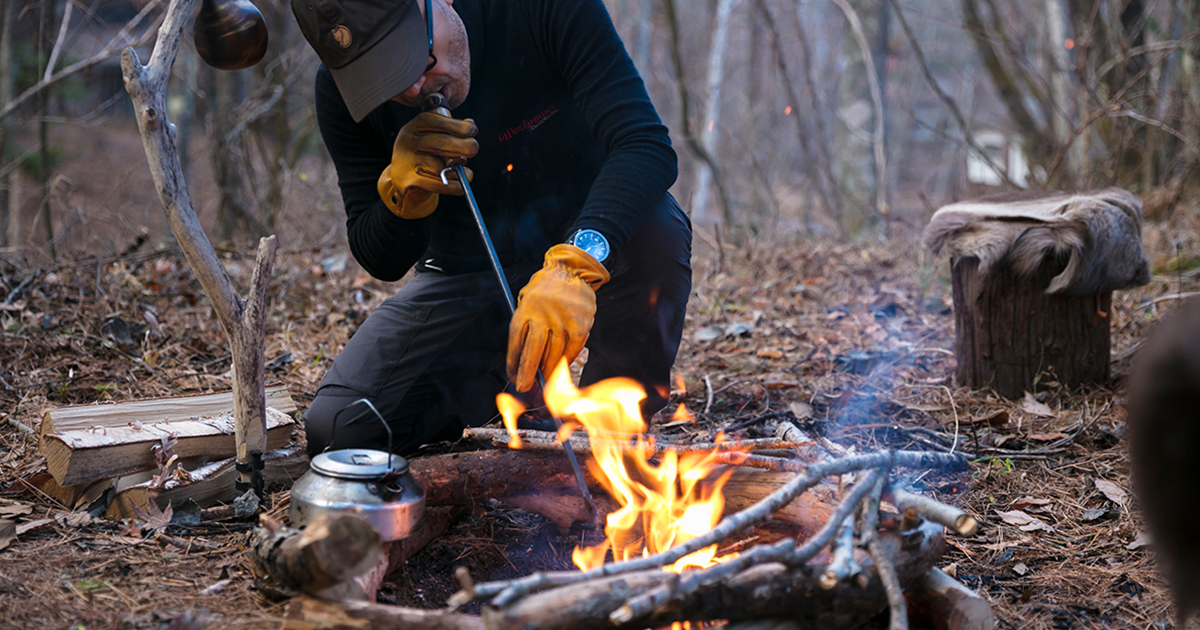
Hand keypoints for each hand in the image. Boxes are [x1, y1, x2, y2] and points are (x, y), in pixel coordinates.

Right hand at [377, 111, 478, 218]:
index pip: (437, 122)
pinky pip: (438, 184)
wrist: (403, 176)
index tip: (472, 130)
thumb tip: (470, 124)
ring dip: (459, 171)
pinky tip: (461, 184)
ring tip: (465, 172)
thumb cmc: (424, 153)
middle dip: (464, 146)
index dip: (458, 126)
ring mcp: (406, 161)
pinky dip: (455, 186)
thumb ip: (451, 129)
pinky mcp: (407, 180)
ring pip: (441, 167)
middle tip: (473, 149)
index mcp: (415, 126)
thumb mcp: (433, 135)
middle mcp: (408, 141)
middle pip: (442, 143)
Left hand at [507, 244, 610, 391]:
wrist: (570, 270)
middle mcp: (542, 315)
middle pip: (533, 354)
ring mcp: (562, 321)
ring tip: (544, 377)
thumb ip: (525, 327)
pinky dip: (566, 361)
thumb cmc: (545, 289)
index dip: (514, 364)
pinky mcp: (580, 325)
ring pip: (553, 356)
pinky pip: (571, 351)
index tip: (514, 377)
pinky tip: (561, 365)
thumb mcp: (526, 301)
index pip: (515, 344)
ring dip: (548, 371)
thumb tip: (523, 362)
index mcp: (525, 310)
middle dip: (527, 375)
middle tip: (525, 387)